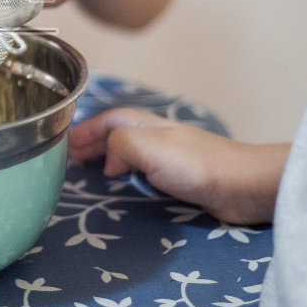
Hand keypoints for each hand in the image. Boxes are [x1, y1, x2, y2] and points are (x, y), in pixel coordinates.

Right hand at [69, 109, 284, 226]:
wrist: (242, 187)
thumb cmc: (195, 165)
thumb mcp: (146, 147)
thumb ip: (117, 146)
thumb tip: (109, 163)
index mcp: (145, 125)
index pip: (108, 119)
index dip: (86, 129)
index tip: (65, 144)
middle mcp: (156, 137)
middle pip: (117, 134)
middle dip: (93, 143)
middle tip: (72, 161)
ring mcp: (170, 158)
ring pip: (130, 153)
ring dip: (108, 159)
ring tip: (92, 173)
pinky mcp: (182, 180)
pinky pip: (144, 172)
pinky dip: (127, 175)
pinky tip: (126, 187)